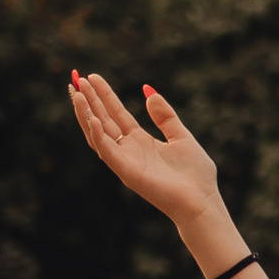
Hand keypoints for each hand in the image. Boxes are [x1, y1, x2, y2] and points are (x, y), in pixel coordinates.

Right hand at [70, 71, 222, 233]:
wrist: (202, 202)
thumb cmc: (195, 175)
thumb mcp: (181, 136)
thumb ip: (165, 116)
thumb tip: (149, 92)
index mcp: (140, 142)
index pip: (116, 114)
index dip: (103, 95)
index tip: (91, 77)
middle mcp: (128, 151)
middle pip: (103, 121)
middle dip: (89, 101)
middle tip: (76, 79)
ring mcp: (125, 162)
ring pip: (98, 135)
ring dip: (86, 115)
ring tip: (76, 94)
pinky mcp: (127, 173)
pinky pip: (108, 152)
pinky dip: (98, 136)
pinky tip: (92, 118)